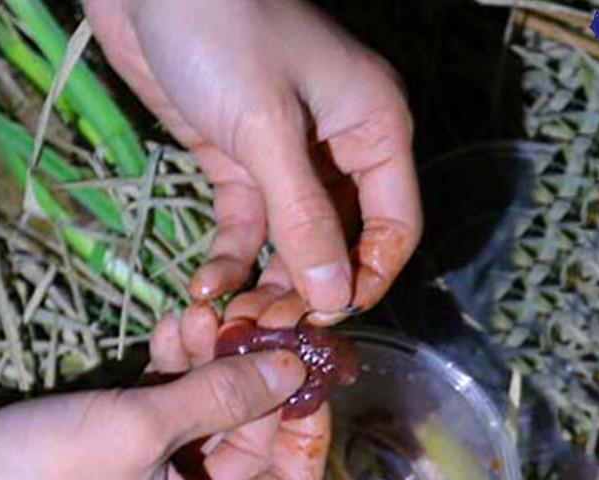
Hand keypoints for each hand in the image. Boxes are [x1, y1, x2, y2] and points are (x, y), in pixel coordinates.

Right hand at [0, 308, 328, 479]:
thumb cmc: (41, 479)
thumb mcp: (142, 429)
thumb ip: (223, 394)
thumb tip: (291, 368)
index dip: (306, 423)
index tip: (303, 359)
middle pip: (248, 447)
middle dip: (249, 376)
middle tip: (248, 312)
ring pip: (203, 426)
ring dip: (207, 367)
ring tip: (200, 311)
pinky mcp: (112, 469)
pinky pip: (161, 423)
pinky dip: (168, 379)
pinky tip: (169, 329)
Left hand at [86, 0, 421, 317]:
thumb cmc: (223, 31)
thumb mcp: (267, 130)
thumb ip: (304, 218)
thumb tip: (336, 297)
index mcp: (373, 127)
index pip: (394, 226)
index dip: (366, 279)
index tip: (327, 321)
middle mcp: (339, 146)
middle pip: (341, 241)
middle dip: (308, 289)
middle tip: (270, 330)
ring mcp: (287, 156)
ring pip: (292, 241)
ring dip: (267, 284)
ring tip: (235, 320)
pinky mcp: (237, 159)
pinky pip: (246, 224)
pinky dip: (229, 258)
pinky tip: (205, 288)